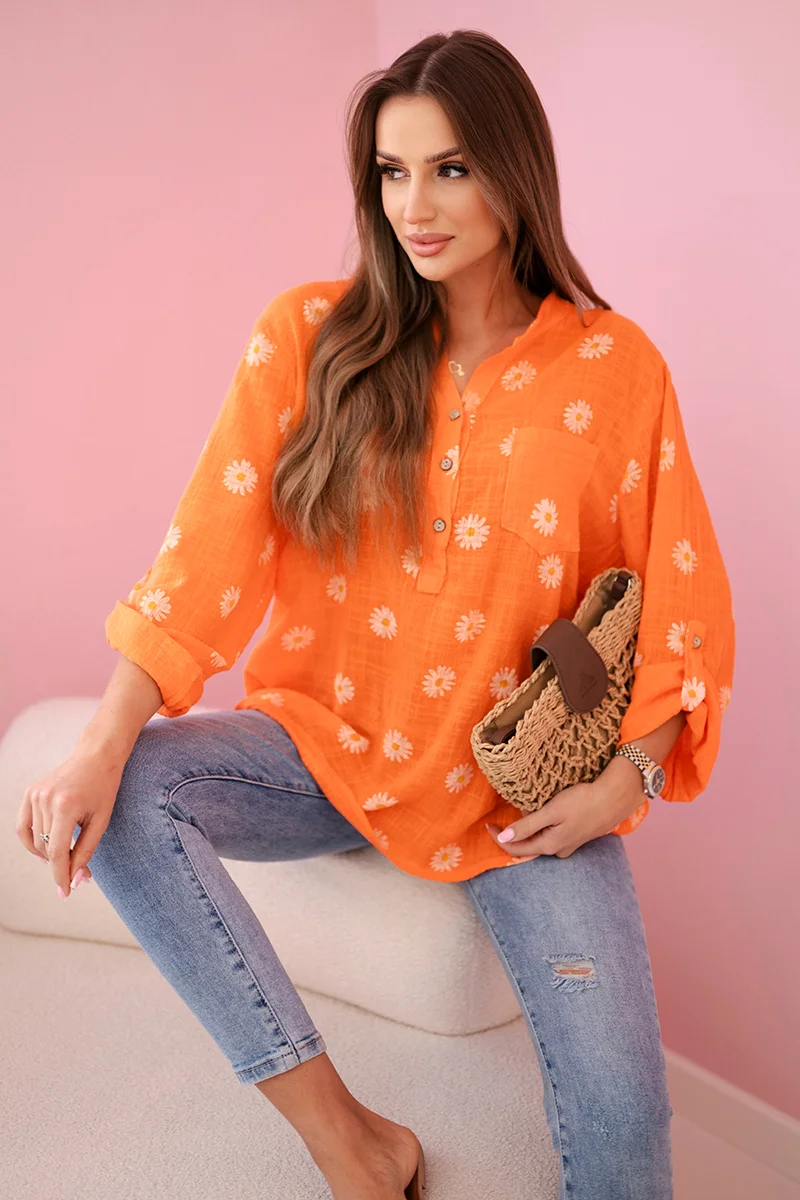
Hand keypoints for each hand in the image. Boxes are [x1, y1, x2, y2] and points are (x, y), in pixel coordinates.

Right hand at [16, 747, 122, 899]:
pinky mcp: (30, 793)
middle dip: (60, 865)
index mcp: (66, 806)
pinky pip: (24, 827)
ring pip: (35, 841)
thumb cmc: (103, 788)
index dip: (61, 876)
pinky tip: (47, 847)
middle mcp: (46, 800)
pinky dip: (33, 841)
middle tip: (78, 872)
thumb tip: (75, 880)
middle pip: (46, 848)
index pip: (58, 852)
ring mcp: (35, 795)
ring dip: (48, 854)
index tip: (65, 894)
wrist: (96, 756)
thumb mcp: (100, 822)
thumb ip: (86, 852)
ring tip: (66, 854)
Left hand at [485, 765, 643, 859]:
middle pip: (528, 847)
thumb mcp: (551, 812)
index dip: (499, 838)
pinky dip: (543, 829)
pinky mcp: (578, 835)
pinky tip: (543, 818)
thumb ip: (527, 826)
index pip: (516, 848)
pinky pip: (553, 836)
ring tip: (517, 817)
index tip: (488, 824)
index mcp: (549, 845)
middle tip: (499, 821)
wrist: (616, 798)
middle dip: (512, 837)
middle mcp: (559, 850)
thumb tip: (503, 838)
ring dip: (528, 833)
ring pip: (542, 842)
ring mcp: (570, 844)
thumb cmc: (582, 802)